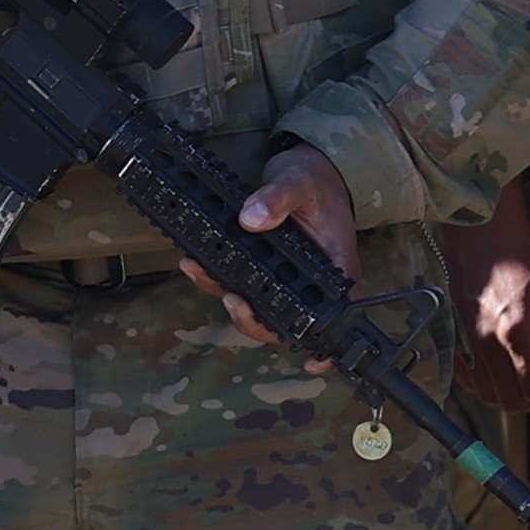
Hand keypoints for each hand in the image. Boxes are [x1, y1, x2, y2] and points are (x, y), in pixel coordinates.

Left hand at [178, 145, 354, 333]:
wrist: (307, 168)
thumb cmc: (316, 180)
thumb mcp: (300, 182)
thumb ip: (277, 199)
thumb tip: (252, 219)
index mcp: (335, 271)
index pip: (335, 319)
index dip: (325, 347)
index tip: (312, 362)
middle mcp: (309, 283)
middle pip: (284, 321)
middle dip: (252, 319)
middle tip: (230, 299)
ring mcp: (283, 278)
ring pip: (255, 305)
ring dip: (224, 294)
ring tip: (197, 269)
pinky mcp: (262, 266)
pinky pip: (238, 281)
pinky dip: (215, 275)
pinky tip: (194, 261)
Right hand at [445, 171, 529, 415]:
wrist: (482, 234)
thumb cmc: (523, 257)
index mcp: (518, 332)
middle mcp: (488, 344)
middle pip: (511, 400)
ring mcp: (468, 343)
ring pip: (489, 395)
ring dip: (515, 397)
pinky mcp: (457, 339)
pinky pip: (470, 381)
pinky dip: (490, 387)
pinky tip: (506, 370)